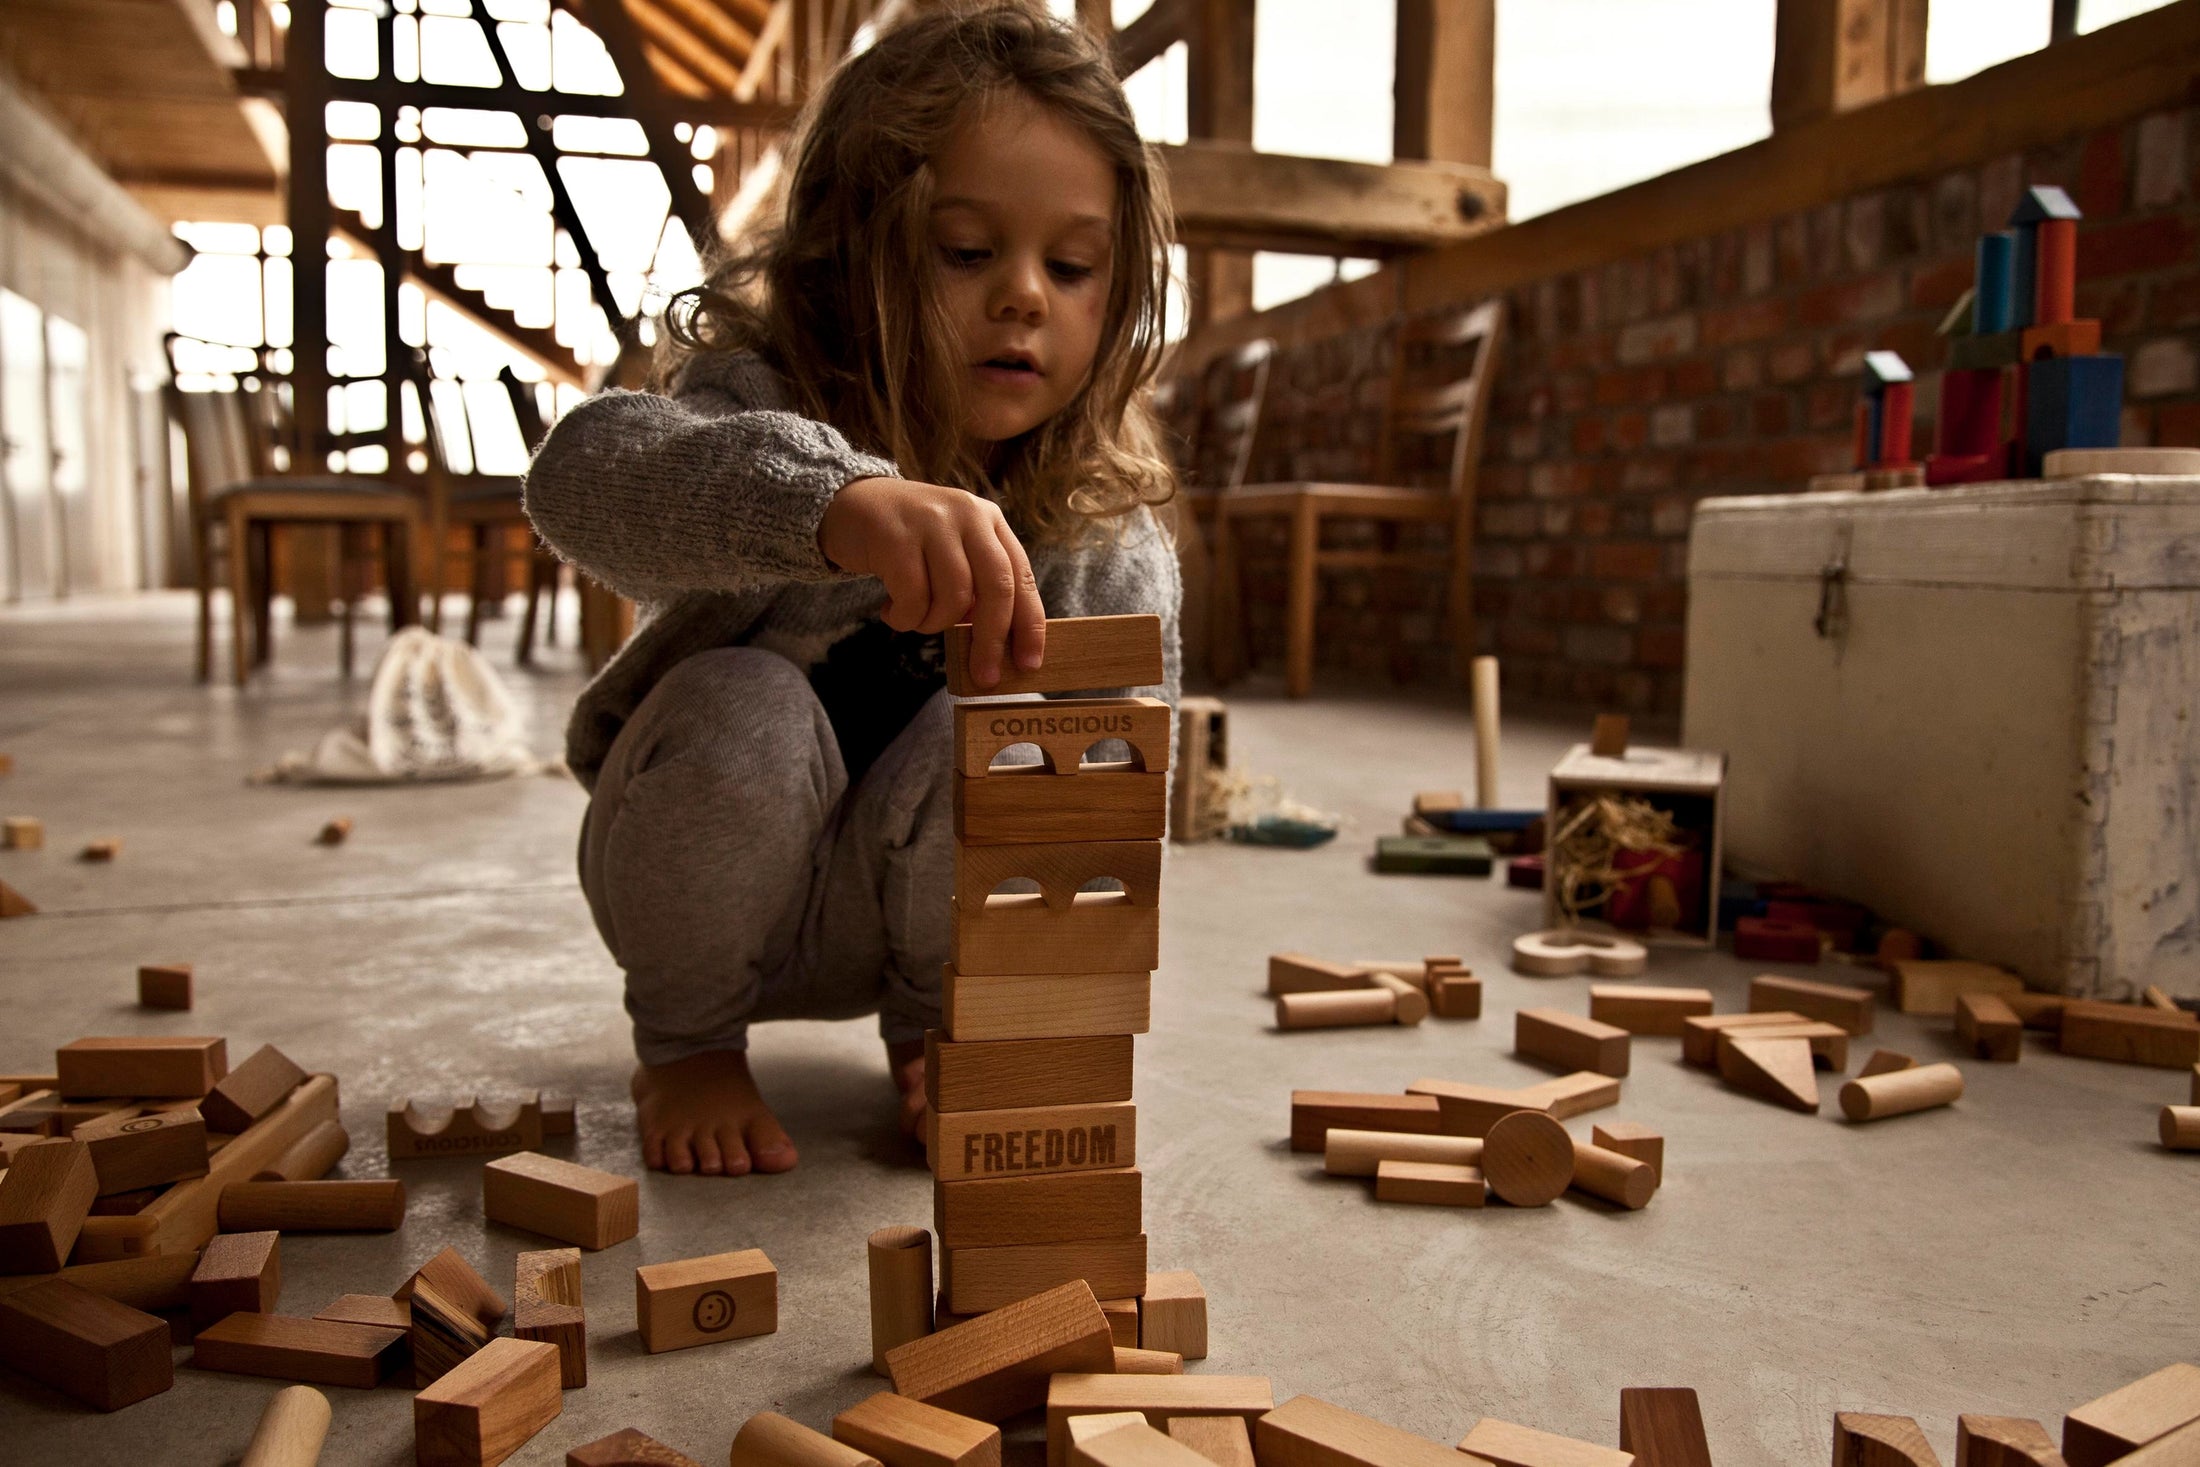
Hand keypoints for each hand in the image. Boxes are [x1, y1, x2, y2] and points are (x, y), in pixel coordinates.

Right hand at [819, 477, 1044, 687]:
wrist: (851, 504)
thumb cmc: (909, 542)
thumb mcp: (952, 552)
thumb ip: (977, 586)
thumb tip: (996, 645)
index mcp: (990, 520)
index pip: (1022, 577)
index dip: (1029, 625)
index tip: (1029, 663)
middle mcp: (967, 514)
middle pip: (996, 587)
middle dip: (991, 640)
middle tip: (984, 676)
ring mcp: (932, 522)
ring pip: (954, 596)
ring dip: (935, 624)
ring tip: (916, 621)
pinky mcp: (895, 535)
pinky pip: (913, 597)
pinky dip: (904, 618)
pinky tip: (891, 612)